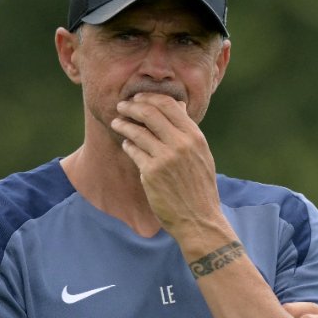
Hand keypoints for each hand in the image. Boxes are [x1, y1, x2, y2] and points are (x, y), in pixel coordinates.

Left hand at [109, 93, 225, 241]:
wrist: (199, 219)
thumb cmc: (200, 187)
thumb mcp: (202, 155)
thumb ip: (189, 131)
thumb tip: (179, 106)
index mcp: (195, 137)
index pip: (169, 105)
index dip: (150, 98)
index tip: (138, 98)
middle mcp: (181, 144)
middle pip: (150, 113)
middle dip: (132, 107)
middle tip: (121, 106)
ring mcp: (165, 158)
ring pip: (138, 131)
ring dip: (124, 124)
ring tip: (116, 122)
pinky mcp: (152, 173)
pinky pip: (134, 151)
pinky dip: (128, 144)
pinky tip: (126, 143)